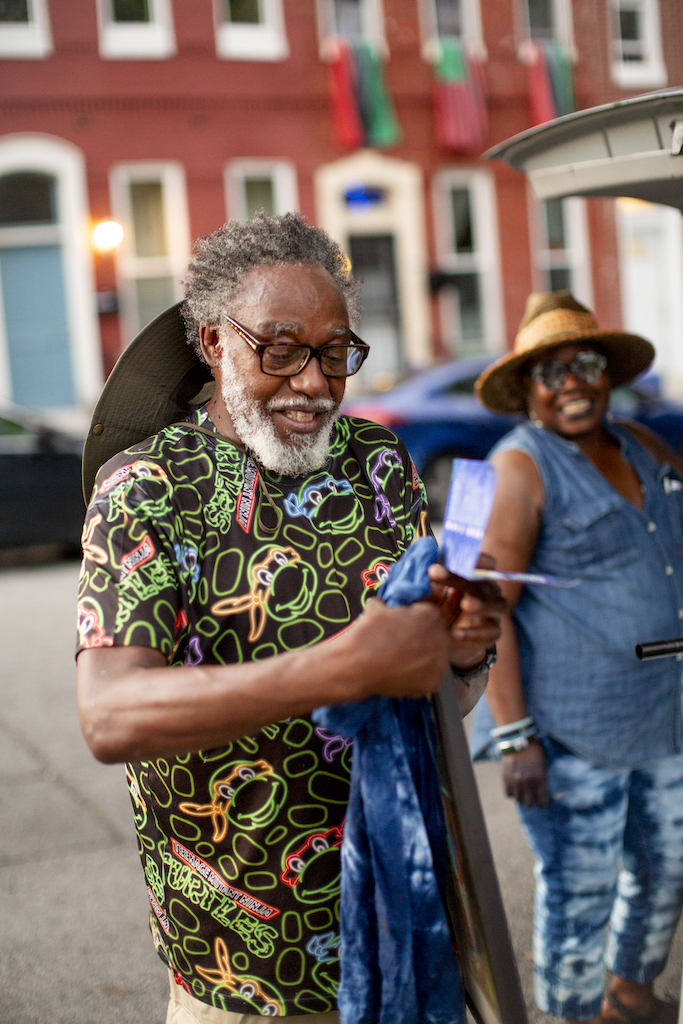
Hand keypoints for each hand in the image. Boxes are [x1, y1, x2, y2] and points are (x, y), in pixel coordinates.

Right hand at [349, 597, 451, 699]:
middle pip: (437, 636)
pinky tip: (402, 673)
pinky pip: (429, 676)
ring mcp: (440, 663)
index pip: (430, 614)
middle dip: (423, 638)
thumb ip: (388, 606)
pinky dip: (418, 676)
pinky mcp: (433, 683)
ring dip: (423, 657)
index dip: (415, 620)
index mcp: (431, 616)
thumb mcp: (376, 608)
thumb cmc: (367, 635)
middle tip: (403, 644)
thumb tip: (383, 606)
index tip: (404, 626)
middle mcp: (441, 638)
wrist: (357, 666)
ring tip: (402, 660)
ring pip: (436, 657)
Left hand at [428, 553, 505, 670]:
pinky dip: (474, 633)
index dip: (477, 560)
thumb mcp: (431, 589)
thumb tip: (425, 558)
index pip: (486, 563)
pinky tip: (455, 633)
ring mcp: (494, 612)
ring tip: (465, 605)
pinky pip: (491, 631)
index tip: (462, 560)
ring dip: (482, 604)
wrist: (442, 637)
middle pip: (484, 583)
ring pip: (497, 605)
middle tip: (436, 574)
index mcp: (477, 575)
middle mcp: (490, 591)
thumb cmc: (438, 605)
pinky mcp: (493, 632)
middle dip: (461, 579)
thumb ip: (431, 575)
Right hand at [501, 739, 547, 807]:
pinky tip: (515, 788)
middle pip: (529, 804)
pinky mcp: (505, 778)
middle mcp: (527, 782)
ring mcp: (515, 781)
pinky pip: (508, 794)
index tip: (542, 802)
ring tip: (523, 792)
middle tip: (532, 798)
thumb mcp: (544, 764)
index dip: (543, 803)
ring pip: (518, 800)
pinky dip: (512, 793)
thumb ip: (544, 779)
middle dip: (532, 802)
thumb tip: (548, 792)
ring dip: (522, 798)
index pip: (542, 801)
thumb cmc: (534, 751)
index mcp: (540, 778)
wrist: (517, 740)